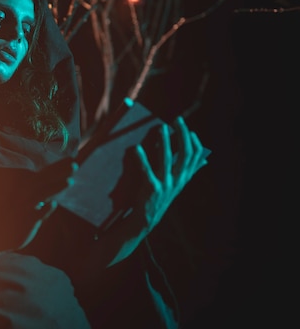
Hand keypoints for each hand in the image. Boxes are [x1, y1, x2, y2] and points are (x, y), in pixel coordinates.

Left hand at [136, 116, 207, 230]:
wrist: (146, 219)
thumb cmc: (160, 197)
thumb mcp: (177, 184)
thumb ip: (188, 171)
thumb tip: (204, 160)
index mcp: (184, 177)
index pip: (196, 157)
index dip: (194, 142)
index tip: (189, 130)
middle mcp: (178, 180)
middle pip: (185, 154)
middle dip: (182, 135)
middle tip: (177, 120)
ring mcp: (166, 185)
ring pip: (167, 159)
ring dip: (164, 142)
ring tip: (161, 128)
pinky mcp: (152, 189)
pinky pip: (147, 171)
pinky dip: (142, 159)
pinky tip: (136, 148)